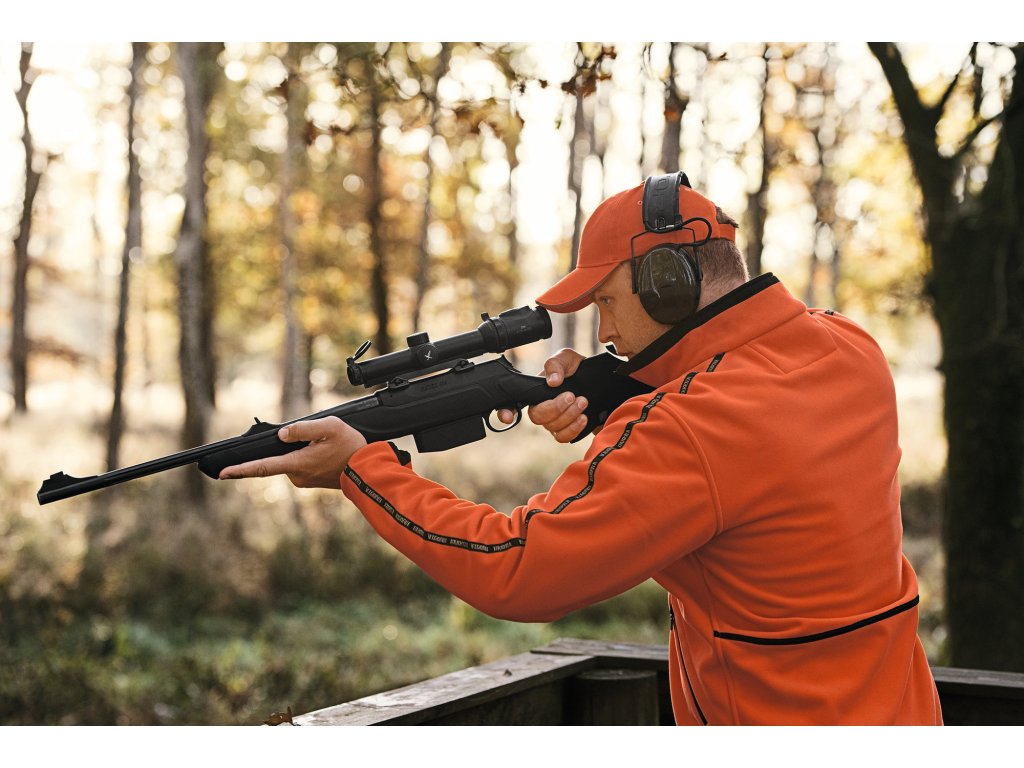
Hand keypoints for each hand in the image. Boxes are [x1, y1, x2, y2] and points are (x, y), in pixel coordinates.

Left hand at [218, 416, 366, 488]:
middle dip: (286, 448)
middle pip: (278, 459)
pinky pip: (301, 465)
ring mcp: (304, 480)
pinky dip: (306, 456)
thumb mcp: (329, 427)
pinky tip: (325, 452)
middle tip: (312, 439)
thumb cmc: (351, 448)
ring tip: (326, 445)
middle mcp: (297, 476)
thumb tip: (281, 434)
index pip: (263, 467)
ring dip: (300, 450)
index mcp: (298, 464)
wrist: (368, 470)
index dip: (241, 470)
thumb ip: (303, 428)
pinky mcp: (311, 481)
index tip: (223, 474)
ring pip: (290, 461)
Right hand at [497, 348, 590, 443]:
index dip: (505, 412)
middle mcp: (541, 408)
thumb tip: (551, 381)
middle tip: (571, 396)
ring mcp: (553, 422)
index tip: (509, 417)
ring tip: (583, 401)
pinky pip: (563, 437)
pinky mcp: (566, 431)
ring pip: (552, 428)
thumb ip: (556, 364)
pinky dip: (574, 428)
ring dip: (569, 415)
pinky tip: (583, 417)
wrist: (600, 383)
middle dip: (555, 408)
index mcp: (535, 391)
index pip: (513, 403)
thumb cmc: (579, 370)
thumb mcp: (567, 358)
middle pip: (536, 417)